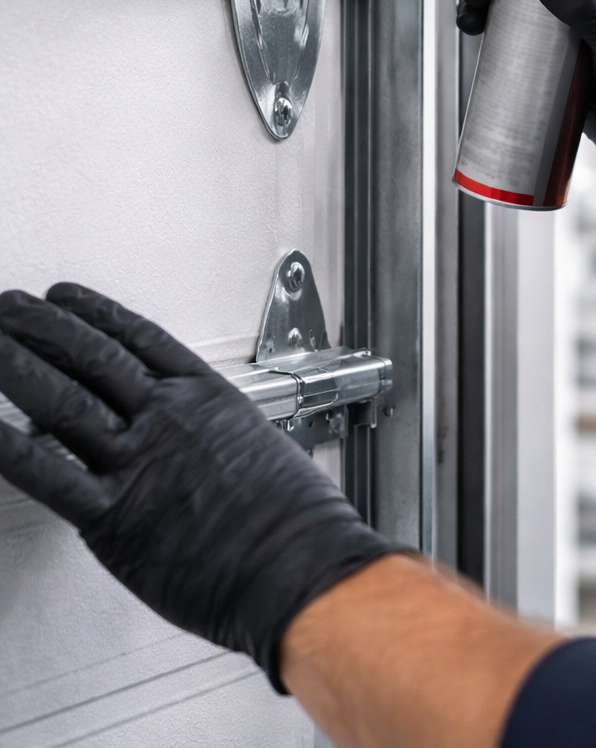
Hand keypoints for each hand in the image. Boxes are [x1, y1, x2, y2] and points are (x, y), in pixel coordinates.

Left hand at [0, 285, 393, 691]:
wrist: (298, 565)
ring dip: (17, 366)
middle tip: (11, 308)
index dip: (93, 313)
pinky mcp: (116, 516)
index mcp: (206, 397)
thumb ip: (216, 438)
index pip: (136, 337)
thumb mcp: (263, 448)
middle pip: (91, 357)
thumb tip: (199, 445)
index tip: (65, 298)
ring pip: (64, 400)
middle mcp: (168, 418)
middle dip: (42, 327)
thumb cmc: (294, 520)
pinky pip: (52, 475)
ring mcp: (140, 462)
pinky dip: (12, 448)